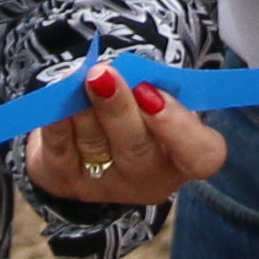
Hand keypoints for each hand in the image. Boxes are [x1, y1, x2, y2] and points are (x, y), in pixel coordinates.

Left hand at [25, 64, 226, 213]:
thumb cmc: (134, 104)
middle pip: (138, 152)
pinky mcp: (65, 181)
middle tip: (103, 74)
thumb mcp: (152, 90)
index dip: (180, 128)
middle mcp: (148, 178)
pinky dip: (57, 119)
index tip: (153, 93)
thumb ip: (148, 83)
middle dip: (118, 110)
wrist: (87, 127)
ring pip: (95, 146)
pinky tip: (56, 95)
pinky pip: (59, 148)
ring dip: (84, 108)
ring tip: (77, 77)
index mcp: (183, 155)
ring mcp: (105, 185)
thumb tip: (119, 73)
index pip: (202, 155)